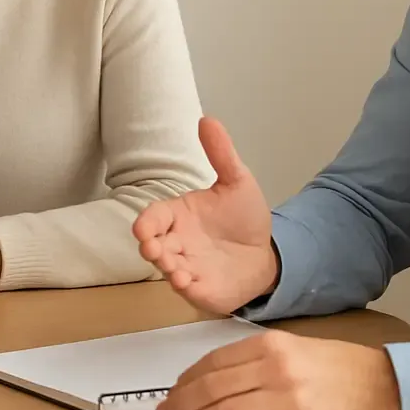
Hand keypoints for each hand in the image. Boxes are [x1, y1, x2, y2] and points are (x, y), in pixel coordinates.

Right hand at [133, 117, 276, 312]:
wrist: (265, 253)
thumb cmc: (243, 218)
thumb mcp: (237, 182)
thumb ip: (221, 154)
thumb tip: (207, 119)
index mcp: (179, 216)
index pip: (153, 217)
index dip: (146, 223)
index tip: (143, 227)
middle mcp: (177, 242)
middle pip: (153, 245)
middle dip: (150, 247)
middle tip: (153, 248)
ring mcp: (187, 267)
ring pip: (167, 268)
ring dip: (166, 268)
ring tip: (174, 268)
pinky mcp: (201, 289)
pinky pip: (187, 289)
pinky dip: (184, 286)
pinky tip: (187, 281)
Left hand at [155, 331, 401, 409]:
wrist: (383, 386)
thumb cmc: (338, 367)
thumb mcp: (294, 348)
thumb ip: (255, 360)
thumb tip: (212, 379)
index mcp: (271, 345)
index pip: (214, 362)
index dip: (187, 379)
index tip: (174, 390)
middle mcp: (276, 369)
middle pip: (213, 388)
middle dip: (183, 403)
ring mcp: (287, 400)